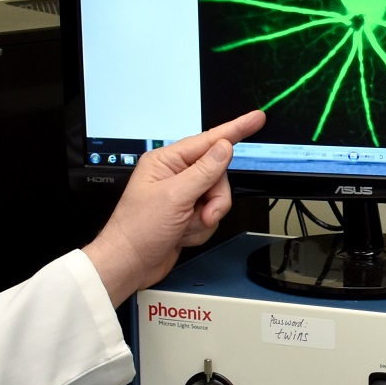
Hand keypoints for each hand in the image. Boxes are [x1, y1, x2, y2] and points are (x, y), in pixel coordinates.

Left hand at [81, 111, 262, 303]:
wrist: (130, 265)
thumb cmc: (138, 230)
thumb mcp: (175, 197)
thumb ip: (204, 171)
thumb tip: (224, 148)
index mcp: (166, 162)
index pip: (207, 140)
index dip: (235, 129)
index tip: (255, 119)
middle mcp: (174, 175)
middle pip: (218, 174)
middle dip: (215, 198)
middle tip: (204, 212)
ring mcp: (182, 196)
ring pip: (217, 197)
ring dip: (206, 216)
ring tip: (187, 226)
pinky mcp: (187, 214)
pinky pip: (211, 214)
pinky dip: (201, 228)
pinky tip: (183, 233)